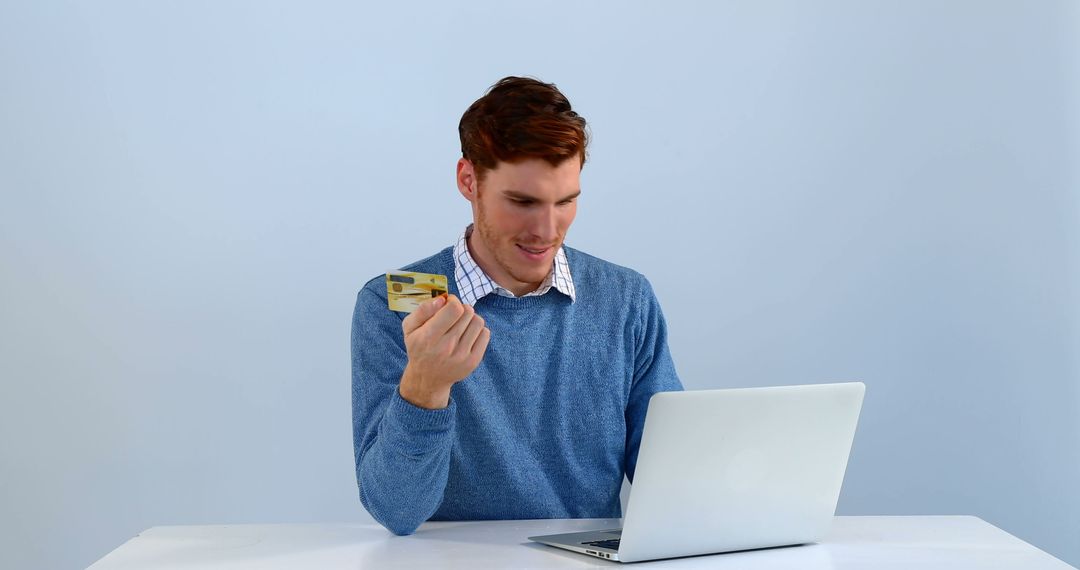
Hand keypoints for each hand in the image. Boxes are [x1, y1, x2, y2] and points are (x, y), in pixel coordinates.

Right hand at [398, 294, 490, 408]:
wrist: (427, 378)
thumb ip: (423, 309)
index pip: (454, 309)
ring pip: (478, 321)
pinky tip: (467, 334)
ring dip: (470, 318)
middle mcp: (446, 347)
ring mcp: (462, 356)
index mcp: (429, 336)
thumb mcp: (410, 327)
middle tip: (453, 315)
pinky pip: (485, 334)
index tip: (447, 304)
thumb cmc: (419, 347)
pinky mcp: (473, 361)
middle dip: (461, 308)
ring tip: (461, 324)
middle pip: (467, 312)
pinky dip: (478, 330)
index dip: (453, 301)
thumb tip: (442, 299)